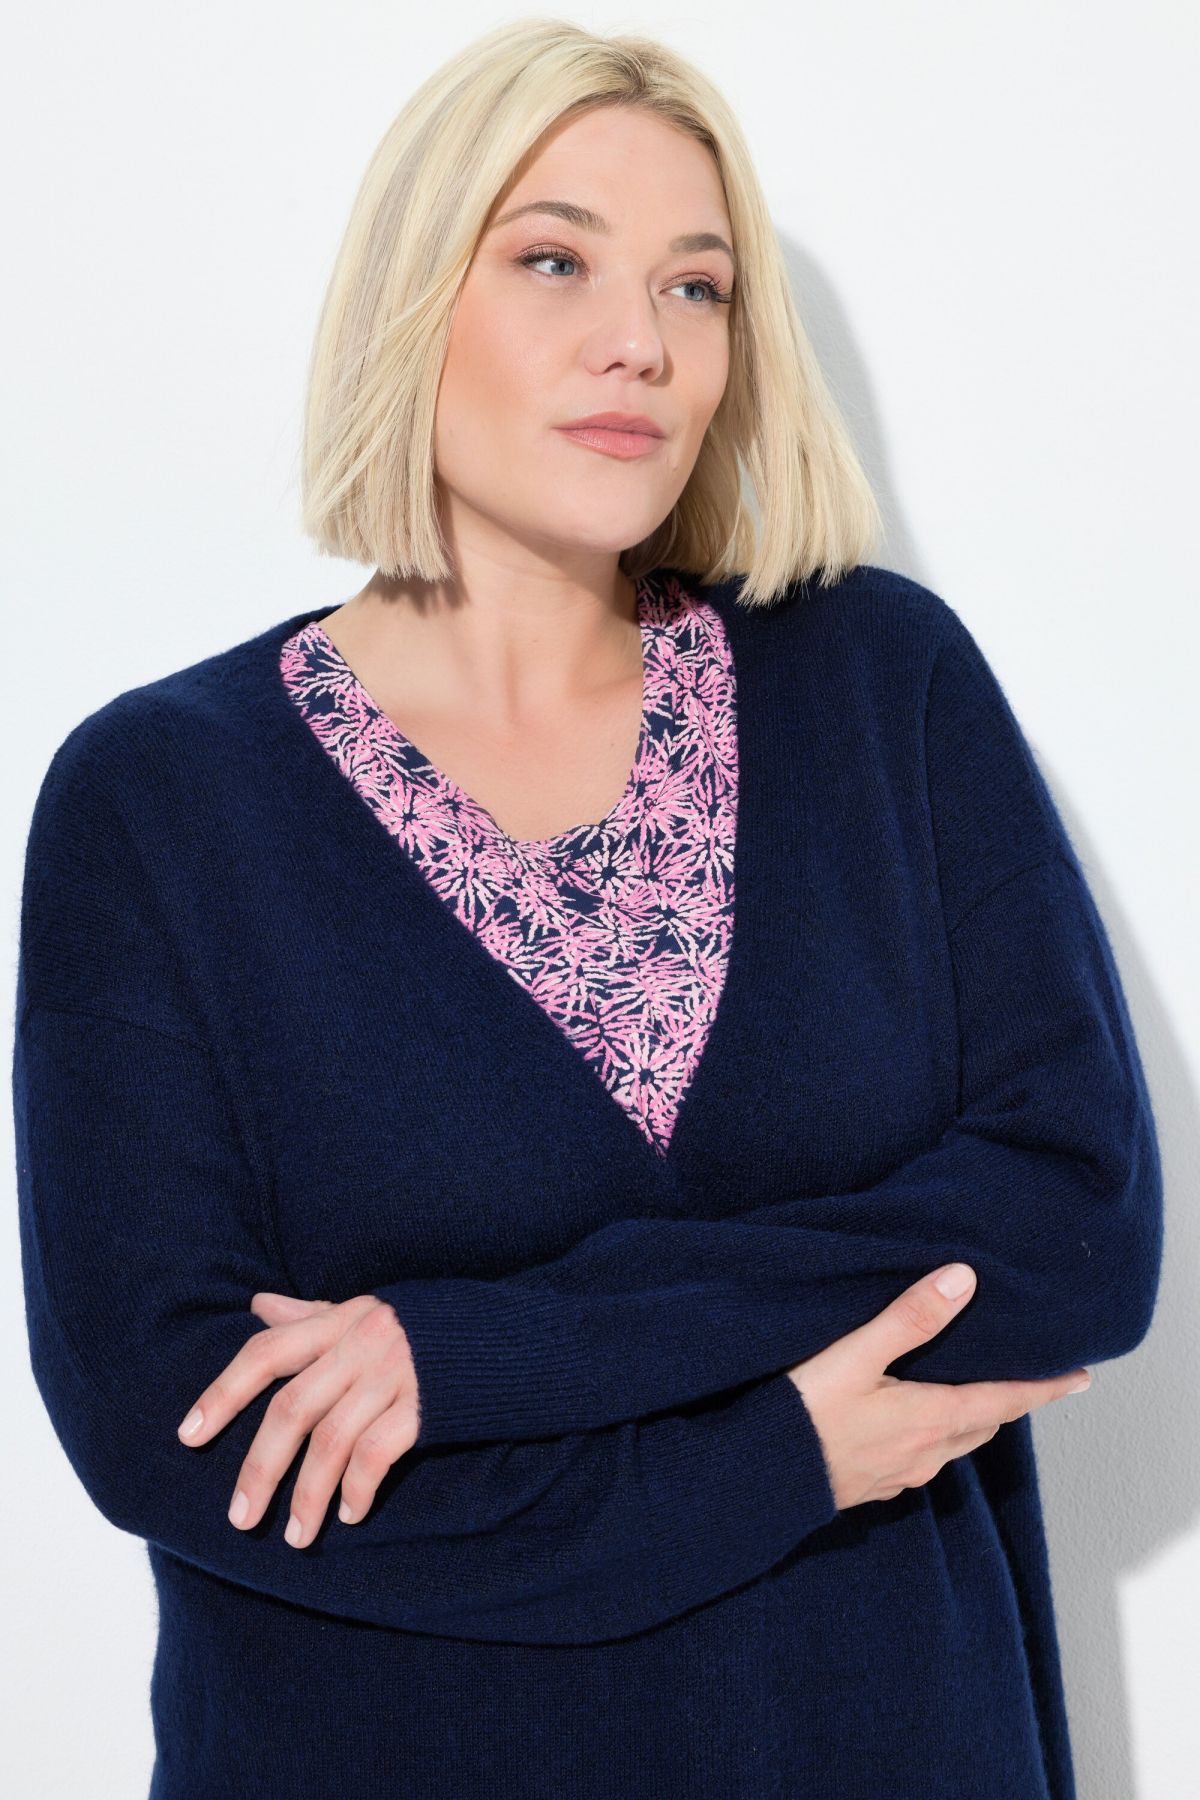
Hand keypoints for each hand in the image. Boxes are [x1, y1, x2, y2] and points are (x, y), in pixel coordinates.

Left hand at [176, 1291, 420, 1546]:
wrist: (510, 1337)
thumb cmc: (429, 1327)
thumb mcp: (368, 1311)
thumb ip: (311, 1316)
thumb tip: (257, 1304)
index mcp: (341, 1319)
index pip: (267, 1351)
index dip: (223, 1393)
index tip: (189, 1436)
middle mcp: (361, 1343)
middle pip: (291, 1408)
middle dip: (259, 1467)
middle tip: (240, 1519)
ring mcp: (395, 1374)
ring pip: (330, 1442)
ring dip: (306, 1496)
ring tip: (294, 1537)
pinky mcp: (425, 1406)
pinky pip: (376, 1456)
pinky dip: (358, 1491)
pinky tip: (351, 1514)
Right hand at [788, 1264, 1091, 1510]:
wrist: (757, 1478)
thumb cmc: (804, 1413)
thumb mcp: (855, 1355)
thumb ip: (909, 1318)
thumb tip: (963, 1279)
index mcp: (930, 1419)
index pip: (1004, 1401)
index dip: (1043, 1388)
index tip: (1080, 1378)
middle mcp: (925, 1452)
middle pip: (983, 1424)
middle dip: (1008, 1401)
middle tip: (1026, 1378)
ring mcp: (899, 1473)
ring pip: (953, 1443)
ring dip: (971, 1418)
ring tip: (974, 1391)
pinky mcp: (873, 1483)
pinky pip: (922, 1457)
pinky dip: (935, 1434)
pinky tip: (913, 1421)